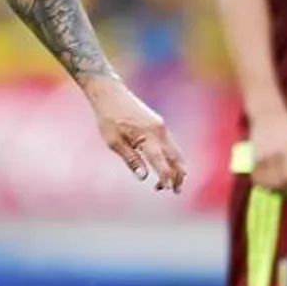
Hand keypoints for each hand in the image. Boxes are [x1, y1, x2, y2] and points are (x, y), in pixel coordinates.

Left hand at [87, 78, 187, 192]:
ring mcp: (161, 127)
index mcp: (147, 136)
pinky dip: (172, 158)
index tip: (167, 189)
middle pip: (176, 157)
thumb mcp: (113, 142)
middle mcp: (158, 131)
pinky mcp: (159, 125)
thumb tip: (143, 177)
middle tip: (175, 192)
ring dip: (176, 168)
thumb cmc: (108, 118)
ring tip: (170, 184)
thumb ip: (130, 159)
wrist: (110, 93)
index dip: (166, 177)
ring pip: (176, 151)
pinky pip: (170, 145)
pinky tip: (167, 167)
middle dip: (178, 176)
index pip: (161, 161)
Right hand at [246, 106, 286, 202]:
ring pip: (265, 182)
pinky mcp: (253, 157)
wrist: (267, 113)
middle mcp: (270, 156)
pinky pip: (256, 176)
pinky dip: (263, 184)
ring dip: (276, 189)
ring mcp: (260, 157)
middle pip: (278, 182)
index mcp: (285, 151)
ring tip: (286, 191)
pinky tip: (271, 186)